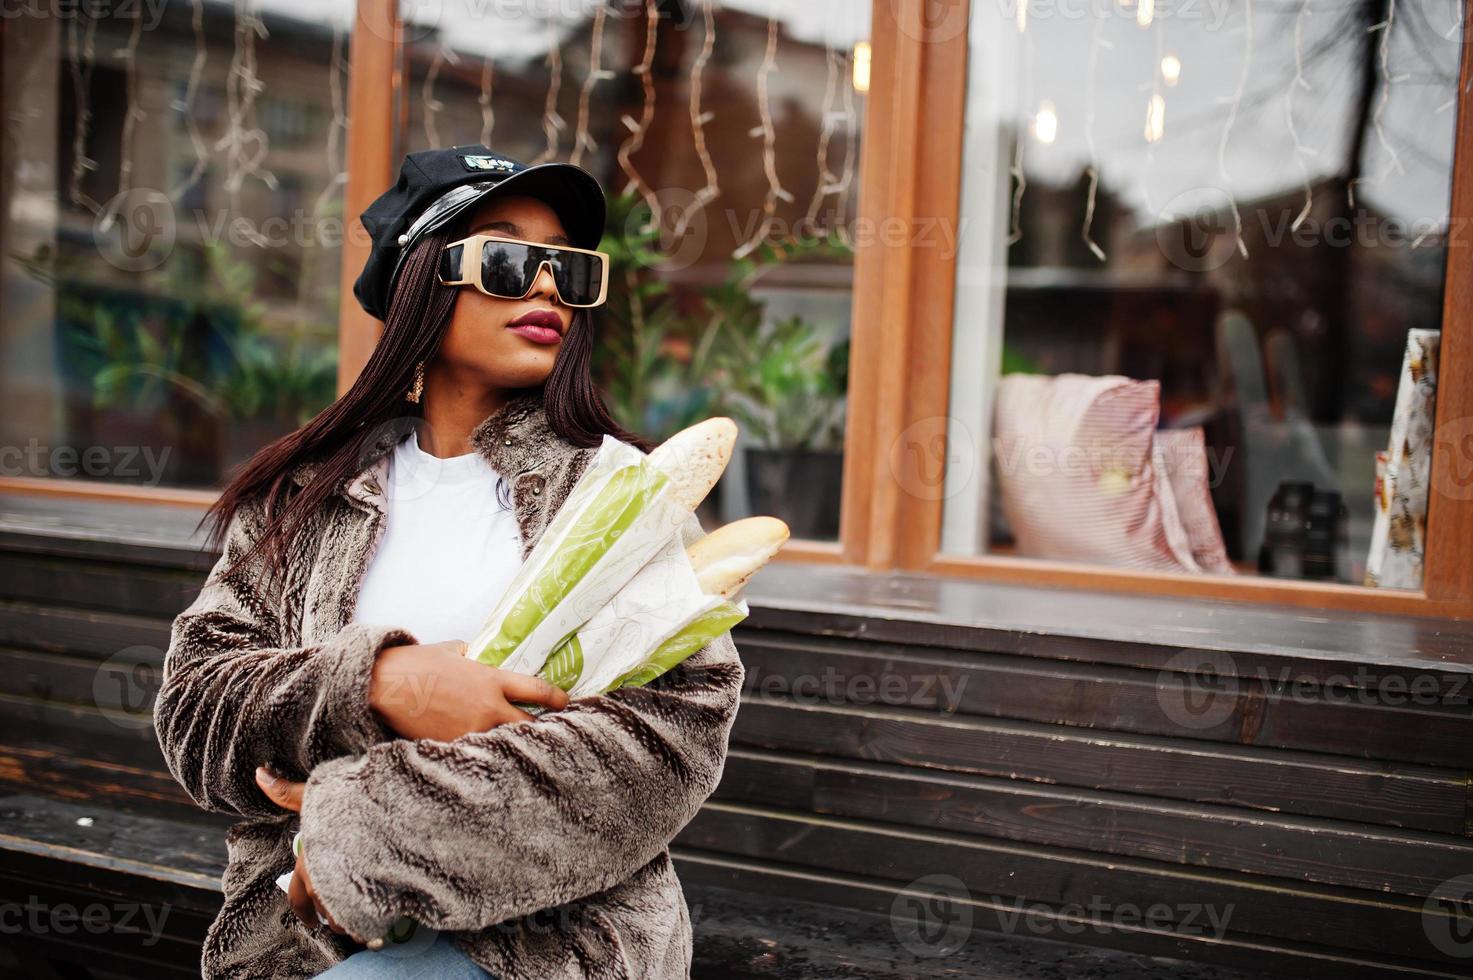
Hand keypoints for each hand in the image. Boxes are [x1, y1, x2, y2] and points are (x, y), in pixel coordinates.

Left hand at [254, 767, 363, 942]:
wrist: (389, 814)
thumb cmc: (348, 804)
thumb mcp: (316, 794)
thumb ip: (286, 791)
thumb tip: (258, 773)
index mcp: (309, 864)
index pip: (297, 899)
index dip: (303, 912)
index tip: (311, 921)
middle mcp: (324, 884)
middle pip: (324, 914)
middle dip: (332, 917)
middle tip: (342, 916)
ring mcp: (350, 894)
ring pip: (345, 921)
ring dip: (351, 920)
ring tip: (362, 913)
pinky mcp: (375, 900)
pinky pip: (369, 924)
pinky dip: (372, 926)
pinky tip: (380, 920)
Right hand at [368, 640, 569, 741]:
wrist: (384, 687)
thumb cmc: (416, 664)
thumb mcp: (451, 651)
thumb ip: (472, 654)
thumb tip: (477, 653)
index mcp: (491, 679)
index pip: (537, 691)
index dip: (558, 699)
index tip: (567, 703)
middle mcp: (488, 707)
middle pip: (530, 725)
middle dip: (543, 730)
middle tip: (551, 732)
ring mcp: (472, 730)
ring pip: (506, 743)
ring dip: (515, 745)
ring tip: (527, 751)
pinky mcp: (455, 746)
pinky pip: (480, 753)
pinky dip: (488, 754)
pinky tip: (494, 760)